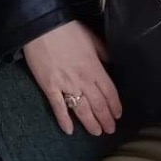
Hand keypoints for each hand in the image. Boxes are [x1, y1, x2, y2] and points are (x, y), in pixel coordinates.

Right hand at [23, 20, 122, 136]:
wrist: (42, 27)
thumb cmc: (68, 30)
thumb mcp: (91, 38)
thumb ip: (103, 53)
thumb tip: (111, 62)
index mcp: (95, 68)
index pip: (109, 92)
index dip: (115, 105)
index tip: (118, 115)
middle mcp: (83, 80)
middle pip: (98, 104)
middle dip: (105, 119)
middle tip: (110, 130)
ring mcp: (66, 85)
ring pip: (82, 109)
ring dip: (90, 123)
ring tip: (96, 133)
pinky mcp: (49, 87)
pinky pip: (58, 107)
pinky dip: (64, 120)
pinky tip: (69, 130)